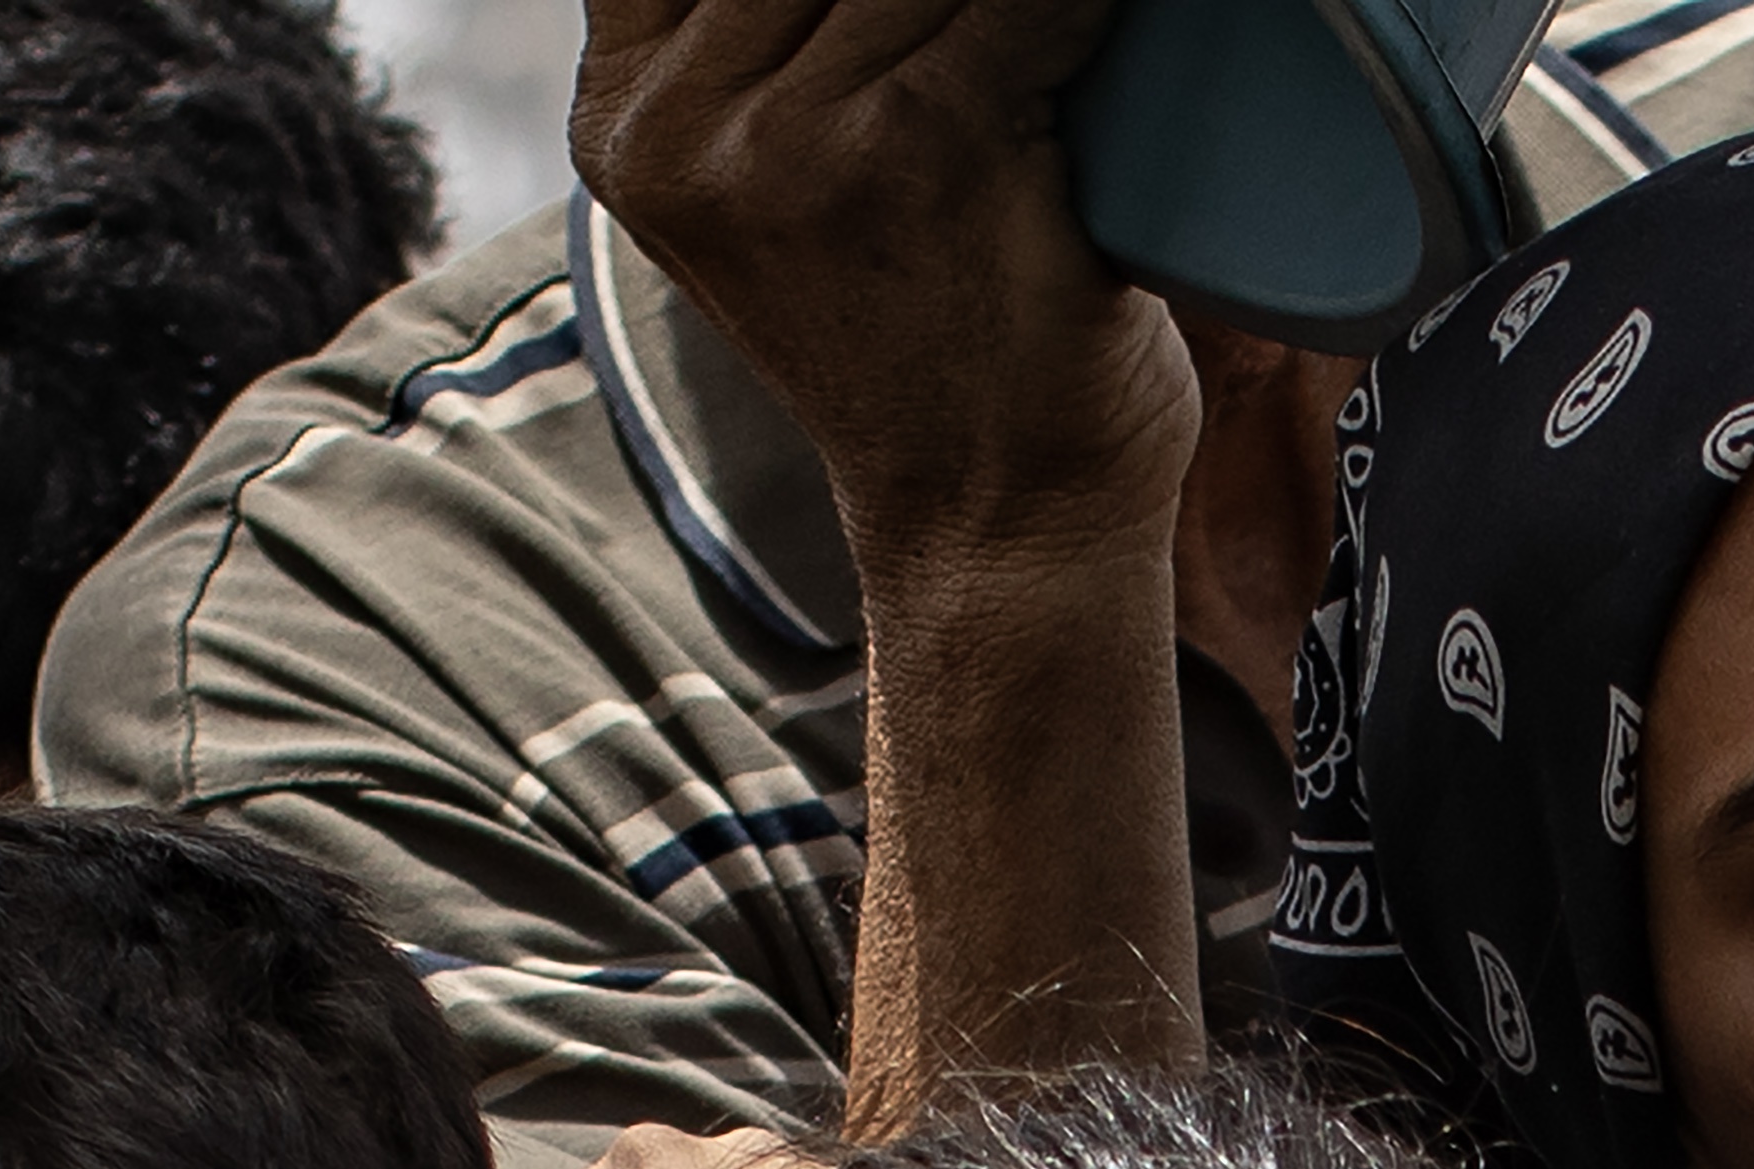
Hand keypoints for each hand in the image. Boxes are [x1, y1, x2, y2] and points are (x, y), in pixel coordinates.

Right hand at [574, 0, 1189, 576]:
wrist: (995, 531)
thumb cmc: (933, 333)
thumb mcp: (786, 169)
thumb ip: (776, 37)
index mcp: (628, 106)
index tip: (901, 6)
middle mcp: (679, 119)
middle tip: (994, 23)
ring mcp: (790, 136)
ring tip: (1044, 35)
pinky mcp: (918, 145)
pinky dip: (1096, 3)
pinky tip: (1125, 30)